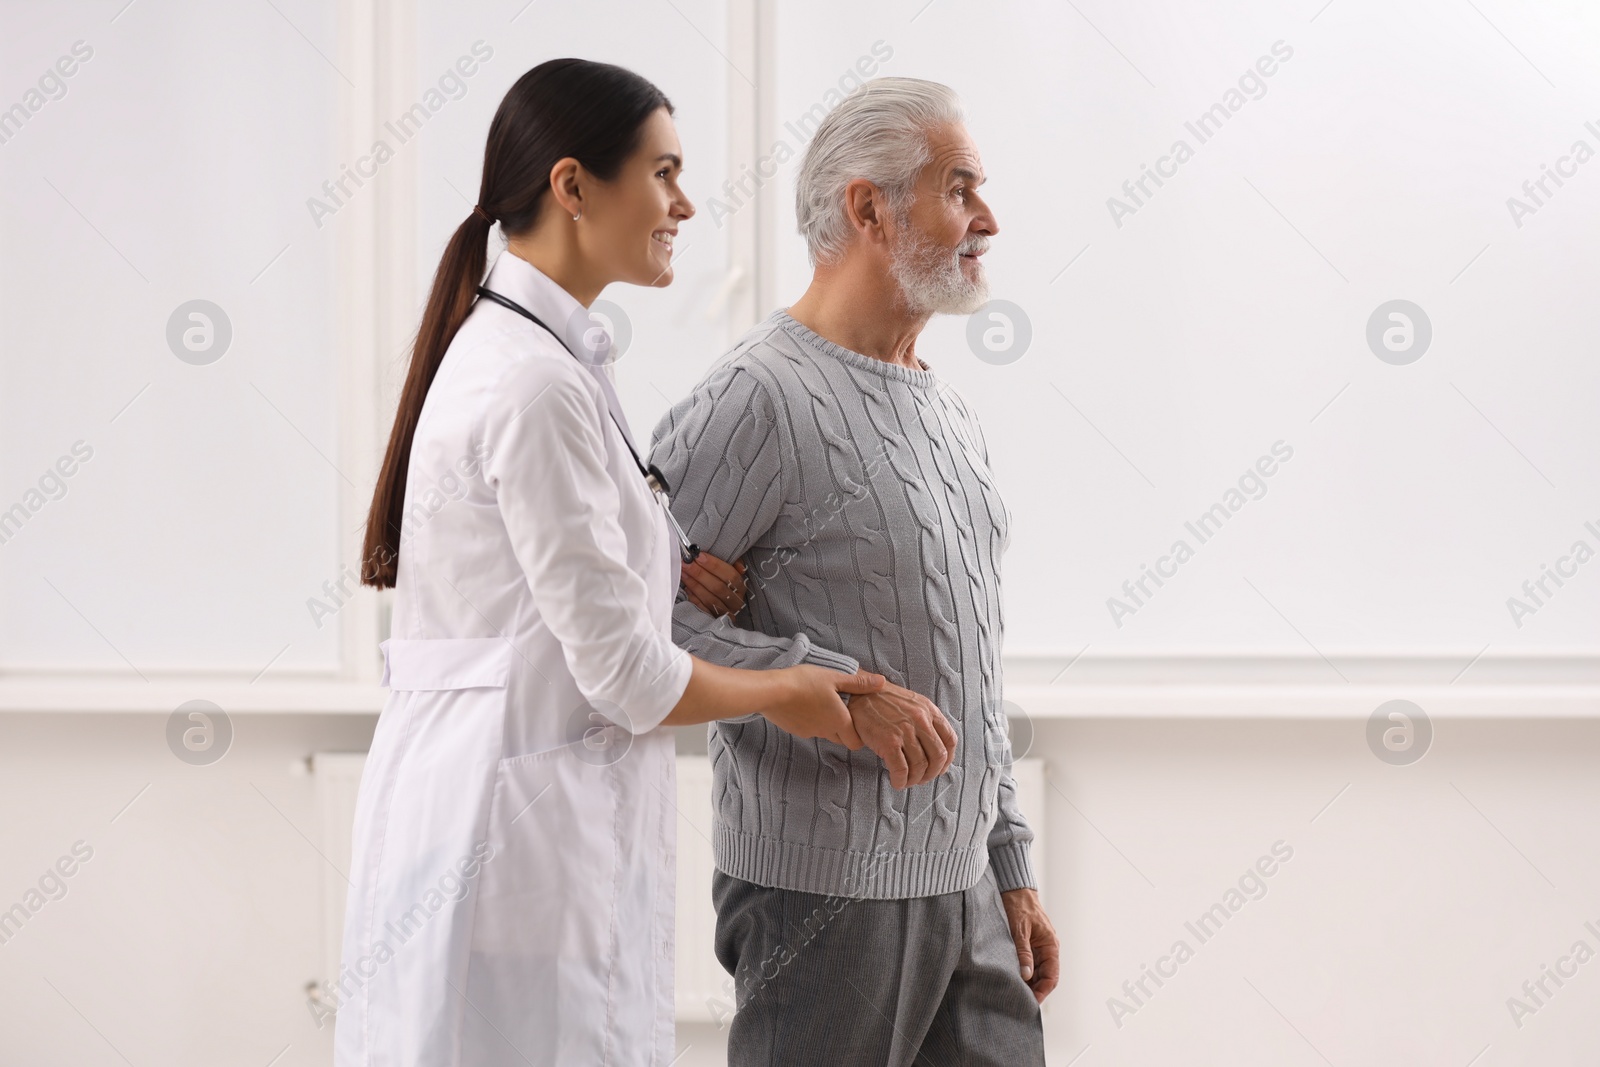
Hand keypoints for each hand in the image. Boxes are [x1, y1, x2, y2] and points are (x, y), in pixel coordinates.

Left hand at [681, 552, 747, 617]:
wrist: (720, 603)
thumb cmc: (722, 581)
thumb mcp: (731, 569)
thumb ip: (734, 563)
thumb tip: (738, 566)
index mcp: (741, 587)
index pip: (730, 575)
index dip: (714, 565)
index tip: (699, 556)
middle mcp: (735, 601)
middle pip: (718, 587)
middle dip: (700, 573)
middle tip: (686, 563)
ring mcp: (725, 612)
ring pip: (709, 599)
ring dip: (694, 584)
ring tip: (684, 573)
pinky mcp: (714, 620)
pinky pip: (703, 609)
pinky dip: (694, 598)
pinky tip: (687, 588)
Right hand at [761, 667, 883, 751]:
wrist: (772, 692)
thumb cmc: (805, 683)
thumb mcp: (834, 678)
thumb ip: (858, 683)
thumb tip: (882, 683)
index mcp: (840, 721)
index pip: (856, 743)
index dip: (860, 735)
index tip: (860, 721)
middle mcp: (826, 731)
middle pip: (842, 739)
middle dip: (845, 729)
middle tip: (844, 710)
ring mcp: (809, 732)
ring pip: (825, 733)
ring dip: (828, 724)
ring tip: (824, 703)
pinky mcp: (795, 730)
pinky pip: (810, 729)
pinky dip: (812, 720)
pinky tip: (806, 704)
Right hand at [846, 681, 956, 788]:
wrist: (856, 695)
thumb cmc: (881, 700)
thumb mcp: (911, 702)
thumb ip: (925, 720)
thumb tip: (934, 747)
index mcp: (929, 710)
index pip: (950, 740)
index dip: (948, 759)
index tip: (941, 768)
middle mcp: (920, 720)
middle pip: (938, 756)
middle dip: (932, 773)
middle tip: (923, 778)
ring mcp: (905, 731)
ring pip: (920, 766)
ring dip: (915, 779)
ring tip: (907, 781)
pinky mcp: (888, 742)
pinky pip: (901, 770)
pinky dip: (901, 781)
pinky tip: (897, 781)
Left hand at [1000, 887, 1058, 1002]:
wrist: (1014, 889)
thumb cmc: (1019, 905)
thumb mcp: (1019, 929)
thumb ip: (1023, 952)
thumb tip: (1026, 975)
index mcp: (1051, 945)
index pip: (1052, 976)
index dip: (1042, 991)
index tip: (1030, 1002)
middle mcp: (1047, 949)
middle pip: (1044, 977)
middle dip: (1033, 990)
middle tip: (1017, 1000)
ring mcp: (1038, 948)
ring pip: (1036, 972)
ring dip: (1027, 982)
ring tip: (1013, 992)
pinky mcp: (1028, 945)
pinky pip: (1028, 964)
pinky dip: (1022, 972)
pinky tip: (1011, 978)